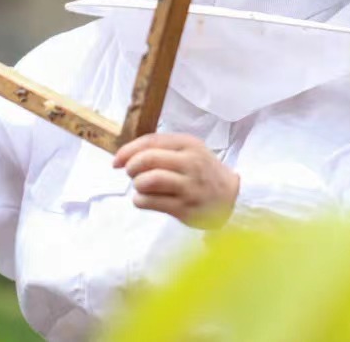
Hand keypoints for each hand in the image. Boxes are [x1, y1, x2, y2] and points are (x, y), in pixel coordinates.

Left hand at [113, 133, 239, 228]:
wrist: (232, 196)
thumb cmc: (203, 171)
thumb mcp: (189, 150)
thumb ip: (161, 148)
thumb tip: (125, 155)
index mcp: (188, 144)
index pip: (150, 141)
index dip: (128, 150)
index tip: (116, 160)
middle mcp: (190, 163)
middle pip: (147, 160)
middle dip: (131, 167)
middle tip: (131, 173)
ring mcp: (188, 186)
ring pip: (148, 181)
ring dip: (137, 185)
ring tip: (141, 187)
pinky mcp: (185, 208)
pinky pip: (151, 202)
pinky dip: (140, 200)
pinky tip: (145, 200)